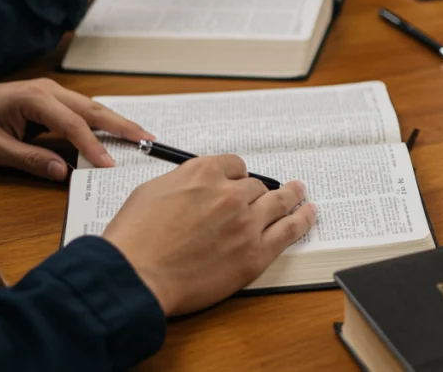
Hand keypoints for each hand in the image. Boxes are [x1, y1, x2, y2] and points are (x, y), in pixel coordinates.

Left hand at [0, 79, 154, 180]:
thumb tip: (63, 172)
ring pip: (92, 107)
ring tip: (142, 136)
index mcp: (34, 99)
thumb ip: (29, 159)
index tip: (111, 165)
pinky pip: (83, 109)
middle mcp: (49, 90)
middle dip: (123, 126)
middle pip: (94, 109)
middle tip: (149, 141)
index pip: (74, 124)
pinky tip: (117, 130)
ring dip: (118, 122)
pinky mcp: (52, 98)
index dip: (94, 146)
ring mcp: (52, 92)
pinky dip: (103, 120)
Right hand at [102, 156, 317, 316]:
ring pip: (278, 202)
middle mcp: (229, 193)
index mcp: (203, 172)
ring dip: (291, 196)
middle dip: (256, 193)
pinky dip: (302, 220)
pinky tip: (309, 214)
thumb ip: (182, 184)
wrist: (135, 276)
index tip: (239, 182)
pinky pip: (289, 231)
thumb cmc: (133, 239)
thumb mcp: (151, 191)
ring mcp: (246, 223)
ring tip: (300, 193)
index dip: (237, 176)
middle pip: (256, 186)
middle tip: (263, 196)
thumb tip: (197, 187)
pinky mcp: (255, 253)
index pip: (234, 166)